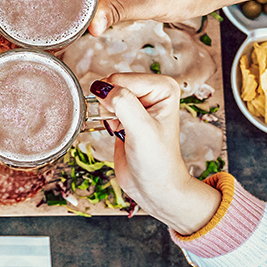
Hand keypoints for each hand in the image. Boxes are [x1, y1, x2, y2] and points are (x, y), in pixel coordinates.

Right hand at [95, 74, 219, 233]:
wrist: (154, 187)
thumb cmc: (158, 162)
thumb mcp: (142, 130)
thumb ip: (124, 104)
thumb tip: (102, 87)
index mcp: (164, 87)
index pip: (124, 79)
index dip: (117, 99)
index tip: (127, 122)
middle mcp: (152, 91)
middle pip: (114, 83)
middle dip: (110, 105)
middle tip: (123, 126)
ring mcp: (138, 102)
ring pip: (107, 94)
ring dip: (106, 112)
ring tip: (121, 130)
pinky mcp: (126, 113)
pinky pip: (104, 105)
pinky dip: (104, 118)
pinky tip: (117, 132)